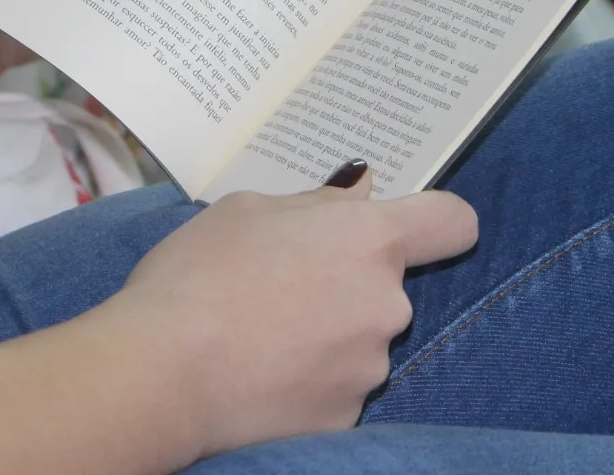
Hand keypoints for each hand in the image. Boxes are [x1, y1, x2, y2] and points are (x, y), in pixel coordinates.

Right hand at [115, 169, 477, 458]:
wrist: (162, 373)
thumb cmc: (199, 274)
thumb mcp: (247, 210)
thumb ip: (317, 203)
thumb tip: (361, 193)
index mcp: (369, 240)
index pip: (451, 222)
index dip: (436, 222)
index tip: (413, 228)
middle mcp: (386, 304)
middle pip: (387, 287)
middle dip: (347, 283)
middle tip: (280, 285)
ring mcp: (368, 368)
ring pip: (360, 341)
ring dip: (327, 336)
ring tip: (258, 334)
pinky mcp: (343, 419)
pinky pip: (336, 388)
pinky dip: (308, 382)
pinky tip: (259, 375)